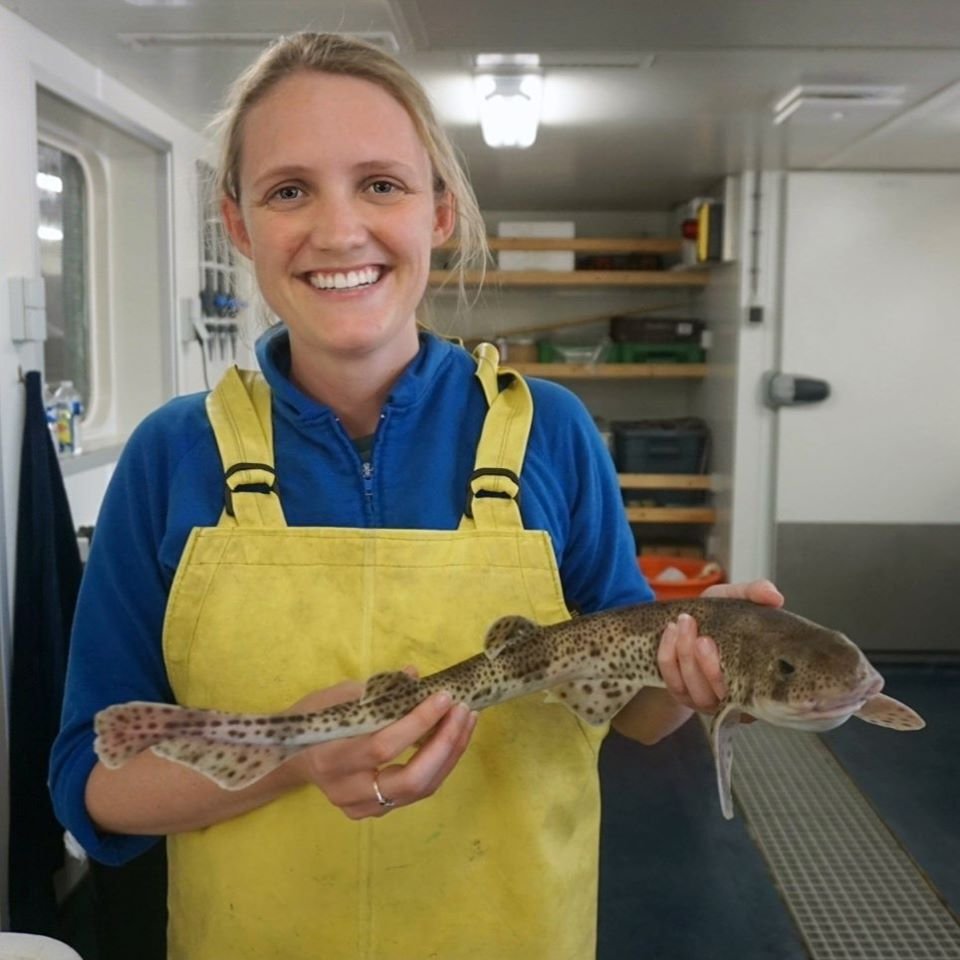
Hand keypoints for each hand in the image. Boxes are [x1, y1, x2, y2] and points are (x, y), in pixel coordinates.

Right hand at [284, 674, 477, 819]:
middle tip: (463, 711)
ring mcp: (362, 807)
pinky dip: (439, 765)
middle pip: (410, 779)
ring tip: (466, 720)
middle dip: (445, 744)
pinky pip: (416, 791)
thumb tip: (415, 676)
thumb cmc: (312, 720)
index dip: (418, 722)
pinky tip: (451, 739)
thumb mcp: (337, 697)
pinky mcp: (375, 811)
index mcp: (332, 758)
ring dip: (450, 754)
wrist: (290, 759)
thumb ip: (377, 690)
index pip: (384, 746)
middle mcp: (348, 790)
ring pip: (419, 789)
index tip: (443, 697)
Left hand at [657, 579, 784, 713]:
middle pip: (718, 692)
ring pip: (693, 686)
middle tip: (703, 639)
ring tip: (685, 623)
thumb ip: (756, 593)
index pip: (753, 693)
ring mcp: (705, 698)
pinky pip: (672, 678)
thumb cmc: (720, 616)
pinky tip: (671, 631)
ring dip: (686, 655)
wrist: (692, 619)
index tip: (732, 652)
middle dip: (709, 667)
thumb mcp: (738, 599)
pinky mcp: (682, 693)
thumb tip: (774, 597)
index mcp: (756, 678)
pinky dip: (668, 654)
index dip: (742, 678)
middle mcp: (732, 695)